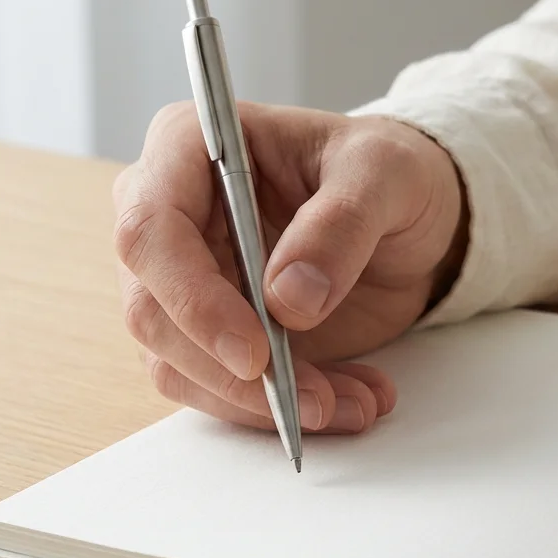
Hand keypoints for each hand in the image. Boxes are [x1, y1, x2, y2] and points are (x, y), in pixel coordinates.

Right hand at [112, 101, 466, 434]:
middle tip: (313, 399)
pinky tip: (346, 399)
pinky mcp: (209, 334)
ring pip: (178, 364)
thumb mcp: (386, 173)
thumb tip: (288, 298)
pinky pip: (217, 389)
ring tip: (351, 402)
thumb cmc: (384, 171)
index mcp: (188, 147)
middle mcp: (167, 215)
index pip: (150, 229)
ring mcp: (182, 280)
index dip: (192, 299)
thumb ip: (341, 224)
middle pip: (151, 311)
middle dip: (230, 370)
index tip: (255, 352)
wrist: (408, 217)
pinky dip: (277, 409)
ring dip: (260, 402)